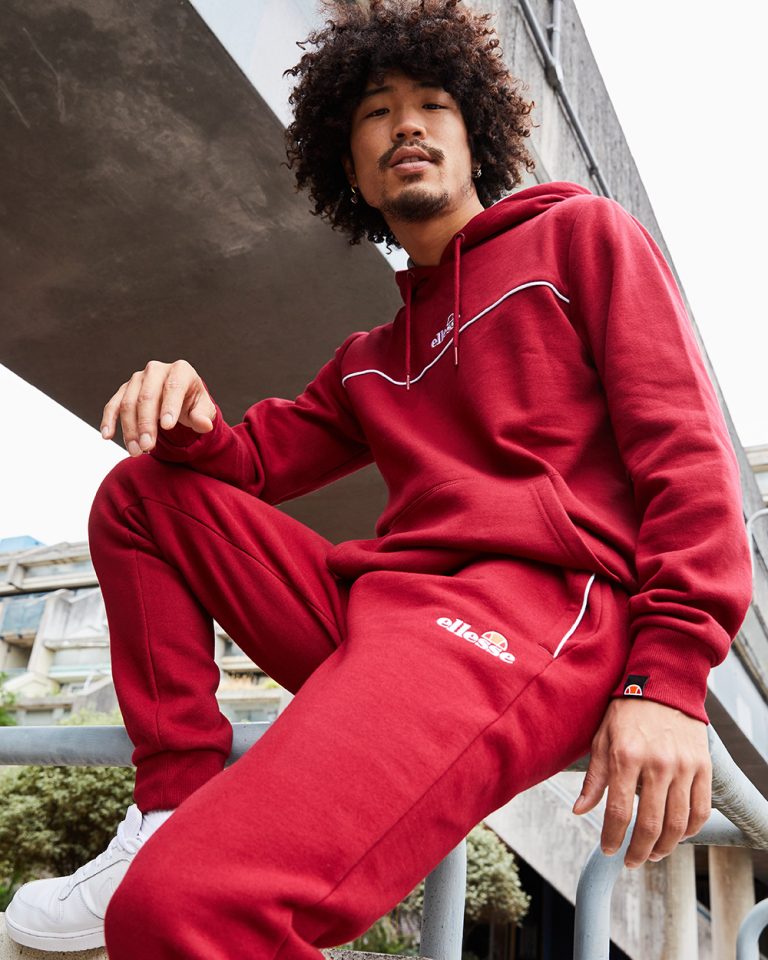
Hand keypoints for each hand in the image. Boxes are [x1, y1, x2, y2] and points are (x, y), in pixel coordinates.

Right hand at [101, 359, 215, 456]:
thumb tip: (205, 425)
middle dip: (146, 424)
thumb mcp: (203, 409)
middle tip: (147, 447)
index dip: (169, 407)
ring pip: (128, 403)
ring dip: (130, 429)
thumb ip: (203, 416)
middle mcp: (156, 370)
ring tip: (136, 451)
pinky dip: (109, 420)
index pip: (173, 387)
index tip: (167, 427)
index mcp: (180, 370)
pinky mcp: (124, 390)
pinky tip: (108, 435)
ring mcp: (138, 379)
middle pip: (147, 397)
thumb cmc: (192, 403)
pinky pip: (113, 405)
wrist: (179, 398)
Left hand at [572, 698, 710, 866]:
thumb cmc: (627, 711)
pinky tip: (677, 835)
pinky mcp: (703, 767)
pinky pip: (700, 809)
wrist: (663, 684)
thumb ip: (594, 778)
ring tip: (654, 854)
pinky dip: (690, 830)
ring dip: (665, 847)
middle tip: (631, 861)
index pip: (618, 811)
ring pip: (677, 823)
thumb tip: (579, 810)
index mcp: (626, 756)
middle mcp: (657, 763)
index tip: (608, 850)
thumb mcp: (602, 738)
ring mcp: (683, 766)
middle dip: (638, 851)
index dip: (612, 837)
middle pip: (649, 824)